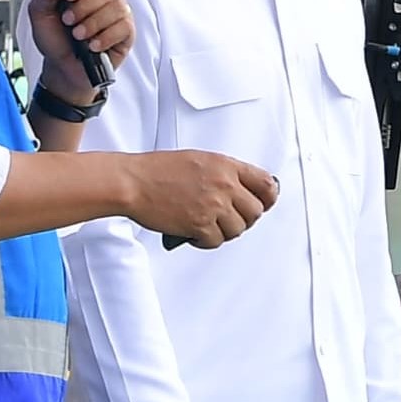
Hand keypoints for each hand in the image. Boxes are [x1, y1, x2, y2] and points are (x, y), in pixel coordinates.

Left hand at [31, 0, 132, 95]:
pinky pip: (124, 27)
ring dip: (94, 24)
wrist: (63, 68)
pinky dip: (106, 37)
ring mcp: (119, 15)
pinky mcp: (127, 33)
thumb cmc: (55, 40)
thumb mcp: (41, 17)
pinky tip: (93, 45)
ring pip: (116, 8)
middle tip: (69, 22)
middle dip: (83, 8)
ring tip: (79, 36)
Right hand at [120, 150, 277, 248]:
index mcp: (226, 165)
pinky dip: (206, 241)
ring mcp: (213, 205)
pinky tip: (195, 233)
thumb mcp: (199, 160)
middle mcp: (224, 185)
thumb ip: (223, 173)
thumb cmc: (158, 170)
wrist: (133, 182)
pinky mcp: (199, 225)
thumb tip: (241, 190)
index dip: (267, 198)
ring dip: (224, 231)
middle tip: (228, 219)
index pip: (266, 184)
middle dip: (243, 218)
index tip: (263, 204)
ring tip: (209, 226)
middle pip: (255, 212)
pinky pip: (216, 241)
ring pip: (237, 229)